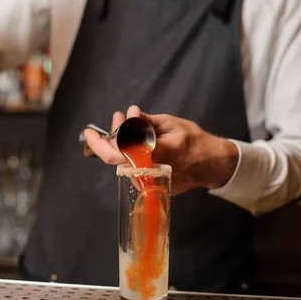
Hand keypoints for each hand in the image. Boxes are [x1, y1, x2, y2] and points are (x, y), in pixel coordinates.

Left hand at [84, 106, 239, 195]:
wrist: (210, 165)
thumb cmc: (194, 141)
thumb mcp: (171, 123)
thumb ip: (145, 122)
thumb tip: (128, 114)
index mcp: (153, 154)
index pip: (117, 152)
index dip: (100, 143)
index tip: (90, 131)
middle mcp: (147, 172)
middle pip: (116, 158)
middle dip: (109, 137)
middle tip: (116, 118)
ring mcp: (148, 182)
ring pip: (124, 162)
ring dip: (121, 142)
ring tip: (128, 123)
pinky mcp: (149, 186)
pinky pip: (133, 167)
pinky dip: (130, 152)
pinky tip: (136, 138)